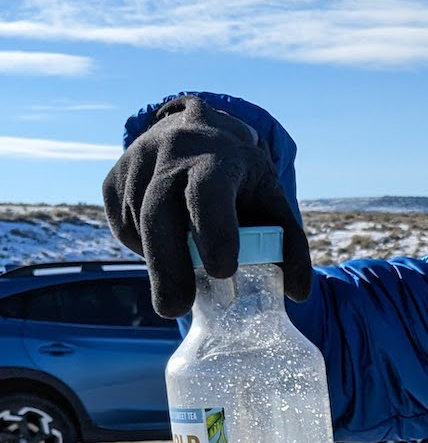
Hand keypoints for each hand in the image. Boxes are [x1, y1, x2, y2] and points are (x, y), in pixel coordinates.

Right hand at [103, 94, 311, 317]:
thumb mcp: (271, 199)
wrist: (198, 133)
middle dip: (168, 266)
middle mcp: (171, 152)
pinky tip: (164, 240)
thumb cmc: (240, 177)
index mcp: (217, 156)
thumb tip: (299, 294)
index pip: (209, 191)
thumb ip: (290, 243)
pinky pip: (123, 227)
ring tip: (182, 268)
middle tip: (175, 309)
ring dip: (160, 258)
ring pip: (140, 225)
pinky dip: (142, 247)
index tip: (224, 272)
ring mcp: (136, 162)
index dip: (214, 229)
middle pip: (159, 212)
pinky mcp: (112, 180)